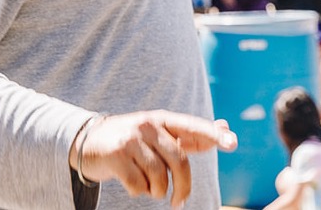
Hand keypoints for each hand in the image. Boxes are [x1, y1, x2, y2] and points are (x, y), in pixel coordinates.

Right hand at [75, 111, 236, 207]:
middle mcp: (149, 125)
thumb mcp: (159, 133)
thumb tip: (223, 126)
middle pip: (179, 160)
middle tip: (179, 202)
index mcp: (163, 119)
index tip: (232, 143)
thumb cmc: (133, 141)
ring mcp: (132, 139)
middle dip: (182, 187)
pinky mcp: (116, 155)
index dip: (213, 135)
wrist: (88, 141)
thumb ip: (189, 134)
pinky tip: (132, 183)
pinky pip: (137, 185)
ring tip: (148, 187)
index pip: (193, 127)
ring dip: (156, 190)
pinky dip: (138, 191)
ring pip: (159, 177)